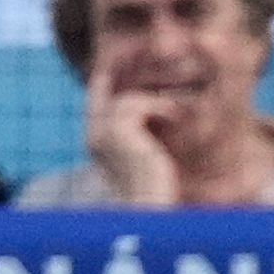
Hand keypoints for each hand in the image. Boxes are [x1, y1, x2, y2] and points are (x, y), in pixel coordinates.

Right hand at [80, 45, 183, 206]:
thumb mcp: (152, 159)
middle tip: (151, 63)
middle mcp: (94, 135)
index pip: (100, 98)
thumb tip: (170, 112)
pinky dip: (160, 106)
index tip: (136, 67)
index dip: (114, 79)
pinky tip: (178, 116)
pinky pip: (138, 103)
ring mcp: (102, 133)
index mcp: (98, 142)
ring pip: (126, 98)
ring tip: (179, 109)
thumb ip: (149, 137)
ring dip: (156, 99)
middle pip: (105, 90)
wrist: (149, 210)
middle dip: (128, 74)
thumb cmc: (158, 192)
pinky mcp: (117, 132)